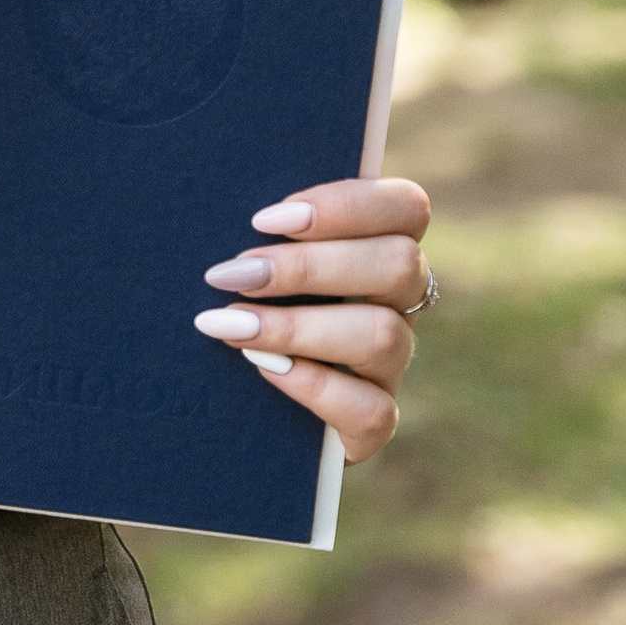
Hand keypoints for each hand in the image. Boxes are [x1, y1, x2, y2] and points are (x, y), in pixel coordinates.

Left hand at [191, 177, 431, 463]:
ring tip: (228, 325)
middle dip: (308, 266)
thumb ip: (263, 231)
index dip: (346, 206)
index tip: (264, 219)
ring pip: (383, 336)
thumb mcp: (252, 259)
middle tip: (231, 273)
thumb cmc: (236, 302)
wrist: (225, 407)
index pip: (406, 207)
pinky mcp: (372, 425)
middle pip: (398, 265)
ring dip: (297, 326)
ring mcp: (390, 367)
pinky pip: (374, 410)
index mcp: (380, 246)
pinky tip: (264, 369)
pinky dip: (315, 386)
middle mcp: (399, 304)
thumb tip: (218, 199)